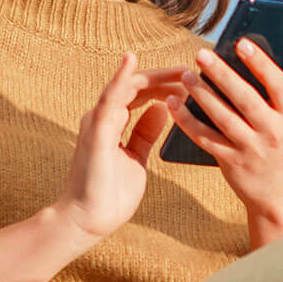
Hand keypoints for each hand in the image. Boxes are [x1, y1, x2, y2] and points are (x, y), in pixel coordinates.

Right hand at [52, 52, 189, 240]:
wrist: (88, 220)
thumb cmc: (109, 193)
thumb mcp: (136, 157)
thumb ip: (145, 133)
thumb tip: (162, 111)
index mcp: (113, 123)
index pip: (142, 93)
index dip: (166, 85)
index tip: (193, 83)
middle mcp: (104, 117)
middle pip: (137, 86)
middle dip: (166, 77)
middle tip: (194, 72)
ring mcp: (98, 122)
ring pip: (127, 86)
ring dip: (155, 77)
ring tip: (182, 70)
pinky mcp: (96, 131)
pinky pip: (108, 99)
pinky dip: (119, 78)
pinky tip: (131, 60)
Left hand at [165, 39, 282, 221]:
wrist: (280, 195)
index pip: (278, 85)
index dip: (260, 63)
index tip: (241, 43)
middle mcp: (273, 132)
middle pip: (246, 99)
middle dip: (222, 74)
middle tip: (201, 54)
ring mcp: (251, 149)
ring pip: (223, 118)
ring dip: (202, 95)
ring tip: (186, 75)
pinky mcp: (231, 162)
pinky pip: (206, 139)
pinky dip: (187, 122)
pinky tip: (174, 104)